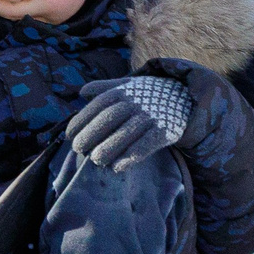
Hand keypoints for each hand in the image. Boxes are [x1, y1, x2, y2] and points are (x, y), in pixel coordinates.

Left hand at [66, 74, 195, 170]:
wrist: (183, 95)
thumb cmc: (148, 93)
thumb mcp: (128, 85)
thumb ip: (105, 88)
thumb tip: (81, 92)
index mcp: (123, 91)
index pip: (98, 104)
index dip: (82, 119)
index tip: (69, 136)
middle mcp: (136, 102)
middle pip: (110, 117)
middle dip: (91, 133)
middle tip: (79, 150)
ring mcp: (151, 116)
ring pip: (127, 132)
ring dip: (109, 147)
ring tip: (96, 160)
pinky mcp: (165, 130)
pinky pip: (147, 144)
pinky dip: (132, 156)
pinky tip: (118, 168)